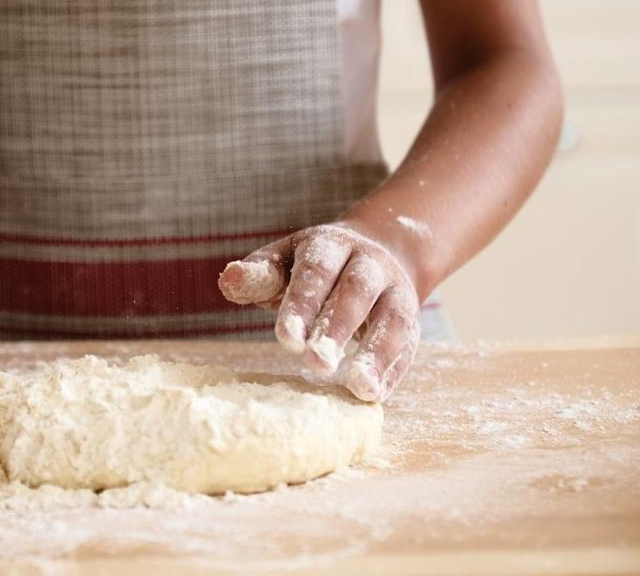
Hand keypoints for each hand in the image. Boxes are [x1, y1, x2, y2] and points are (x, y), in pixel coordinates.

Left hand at [218, 224, 420, 402]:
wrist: (376, 253)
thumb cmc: (313, 268)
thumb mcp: (284, 261)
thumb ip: (259, 275)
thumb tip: (228, 280)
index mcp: (331, 244)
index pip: (316, 271)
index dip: (302, 303)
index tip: (286, 340)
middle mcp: (369, 264)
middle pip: (356, 292)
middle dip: (337, 328)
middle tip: (316, 365)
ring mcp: (395, 291)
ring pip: (392, 319)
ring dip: (377, 354)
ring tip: (358, 386)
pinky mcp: (411, 322)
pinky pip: (408, 345)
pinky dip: (393, 370)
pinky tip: (374, 394)